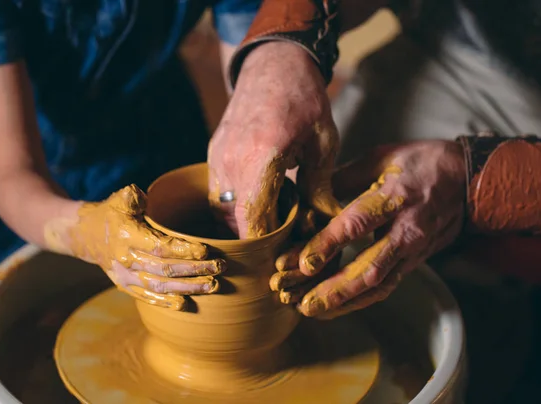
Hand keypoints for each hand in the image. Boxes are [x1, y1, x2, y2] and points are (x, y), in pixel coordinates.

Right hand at [52, 185, 225, 309]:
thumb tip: (142, 197)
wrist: (86, 237)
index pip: (160, 247)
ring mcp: (126, 276)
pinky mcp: (126, 287)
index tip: (206, 250)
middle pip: (166, 270)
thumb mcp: (118, 199)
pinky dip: (167, 302)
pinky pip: (148, 298)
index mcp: (127, 237)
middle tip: (220, 268)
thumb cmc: (111, 214)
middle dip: (196, 270)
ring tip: (213, 286)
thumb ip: (131, 197)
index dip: (184, 250)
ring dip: (189, 288)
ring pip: (161, 287)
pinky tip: (187, 304)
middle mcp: (126, 260)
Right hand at [208, 42, 341, 238]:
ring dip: (244, 223)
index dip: (264, 245)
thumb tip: (327, 222)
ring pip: (223, 211)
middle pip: (234, 222)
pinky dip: (236, 205)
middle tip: (281, 243)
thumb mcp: (324, 143)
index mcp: (263, 157)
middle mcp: (232, 160)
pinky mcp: (213, 154)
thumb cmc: (304, 100)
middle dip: (256, 239)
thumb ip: (321, 186)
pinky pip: (219, 193)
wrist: (273, 64)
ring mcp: (218, 157)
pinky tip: (260, 200)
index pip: (252, 220)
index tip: (280, 257)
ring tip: (272, 221)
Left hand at [272, 140, 465, 318]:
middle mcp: (406, 230)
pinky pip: (387, 286)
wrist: (471, 181)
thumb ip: (345, 177)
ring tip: (313, 310)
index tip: (301, 263)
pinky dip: (361, 300)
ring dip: (344, 301)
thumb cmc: (424, 163)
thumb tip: (310, 194)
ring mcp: (413, 250)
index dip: (327, 246)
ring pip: (378, 285)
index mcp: (395, 198)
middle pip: (368, 268)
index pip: (356, 225)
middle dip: (333, 289)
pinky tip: (336, 306)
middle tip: (301, 301)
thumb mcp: (382, 158)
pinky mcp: (415, 261)